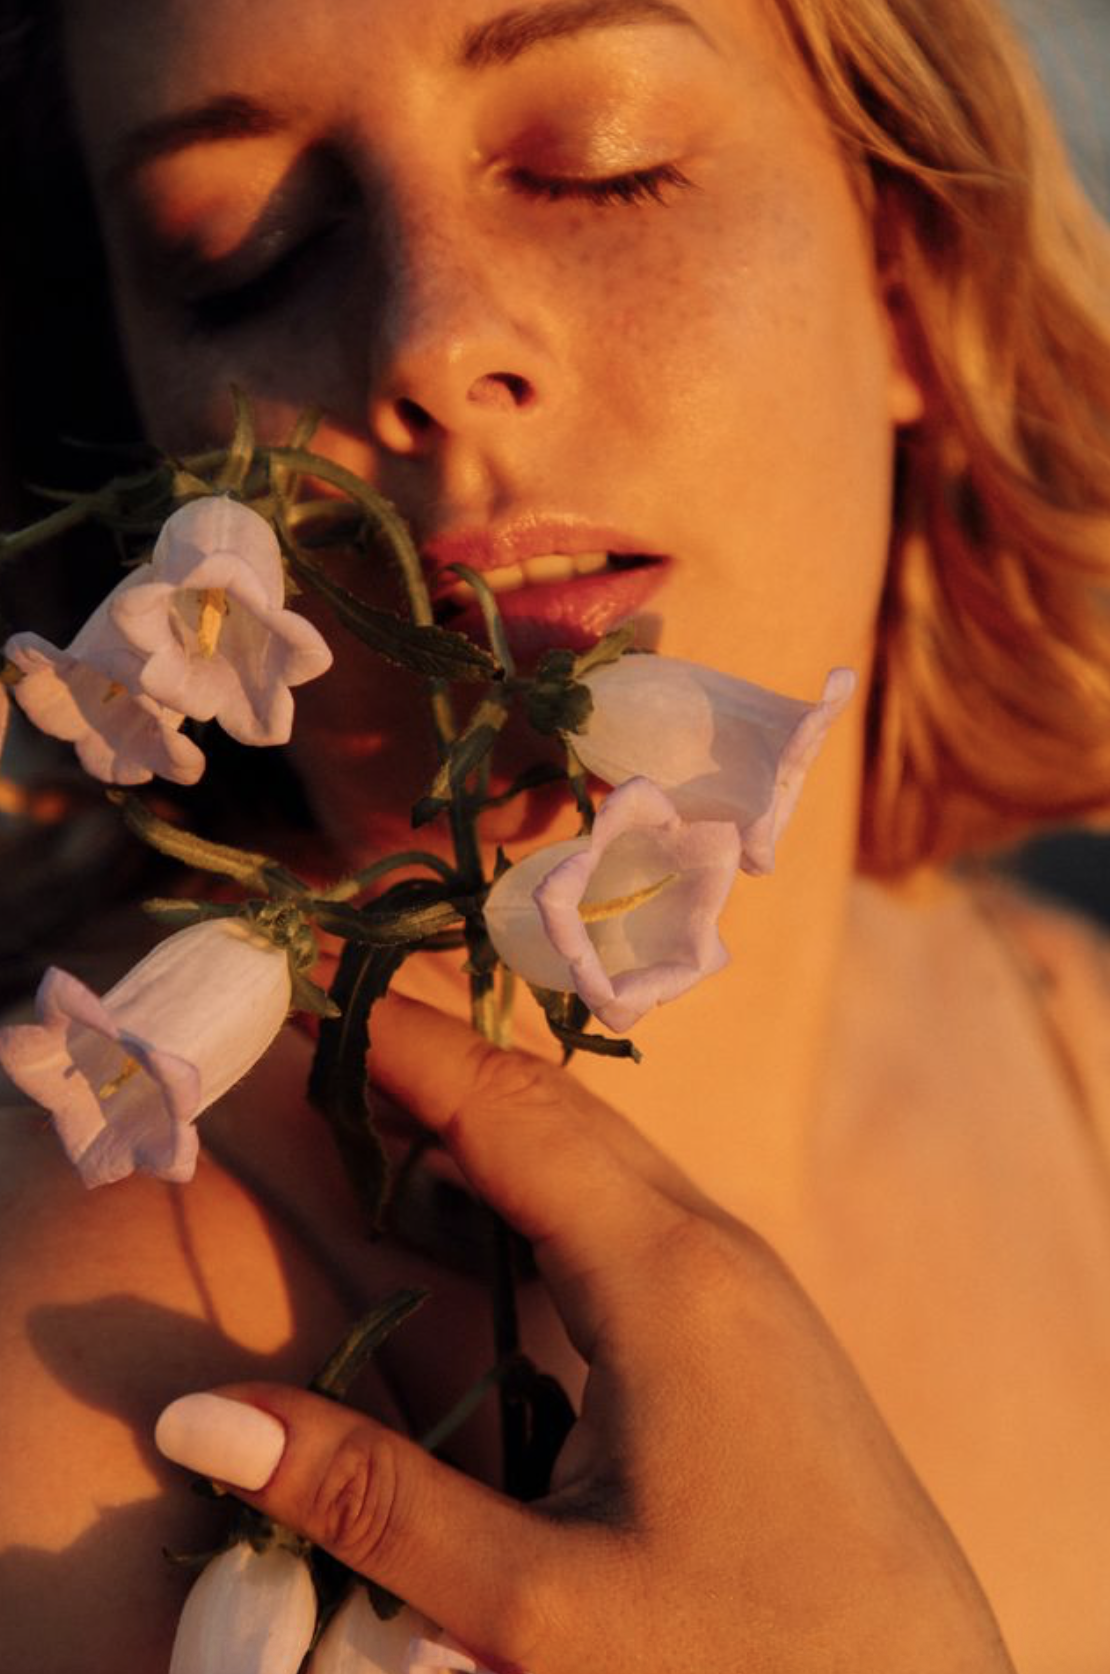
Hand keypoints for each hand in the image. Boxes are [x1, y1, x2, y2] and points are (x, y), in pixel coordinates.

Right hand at [155, 995, 1015, 1673]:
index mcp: (663, 1275)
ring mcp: (741, 1279)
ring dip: (482, 1119)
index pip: (503, 1110)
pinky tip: (477, 1216)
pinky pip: (625, 1208)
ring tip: (370, 1102)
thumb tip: (200, 1415)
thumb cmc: (747, 1662)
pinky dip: (532, 1184)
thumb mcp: (540, 1603)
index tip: (303, 986)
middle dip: (432, 1059)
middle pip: (551, 1108)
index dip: (399, 1043)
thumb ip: (372, 1502)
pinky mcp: (749, 1321)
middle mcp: (710, 1244)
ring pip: (594, 1152)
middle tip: (315, 1029)